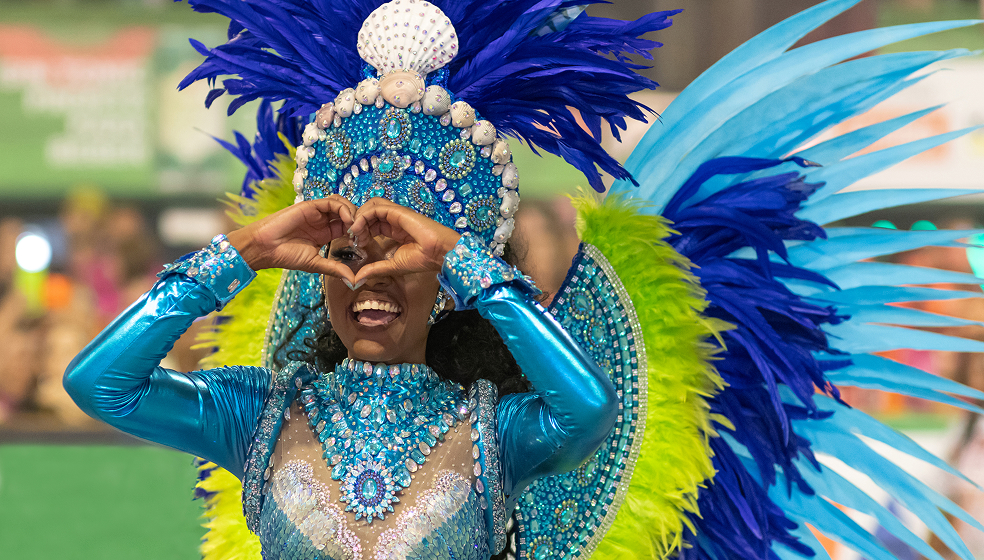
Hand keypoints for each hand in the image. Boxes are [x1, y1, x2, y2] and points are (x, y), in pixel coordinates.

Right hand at [227, 195, 356, 281]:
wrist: (265, 247)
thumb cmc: (286, 256)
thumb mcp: (315, 264)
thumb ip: (335, 269)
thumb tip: (354, 281)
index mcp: (326, 233)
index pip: (348, 227)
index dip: (358, 232)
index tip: (364, 243)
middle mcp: (323, 221)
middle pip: (348, 214)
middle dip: (359, 221)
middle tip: (364, 233)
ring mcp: (317, 212)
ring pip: (342, 205)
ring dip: (353, 213)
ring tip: (356, 227)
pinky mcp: (310, 205)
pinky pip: (331, 202)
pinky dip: (343, 208)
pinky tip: (348, 219)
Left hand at [349, 197, 460, 283]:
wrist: (438, 253)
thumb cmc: (422, 259)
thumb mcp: (392, 266)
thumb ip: (375, 269)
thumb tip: (357, 279)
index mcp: (394, 229)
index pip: (372, 222)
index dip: (361, 230)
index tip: (357, 244)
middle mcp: (394, 219)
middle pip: (369, 212)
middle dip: (358, 223)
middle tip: (354, 238)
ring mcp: (396, 214)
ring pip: (371, 206)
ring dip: (359, 217)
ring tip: (355, 232)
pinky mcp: (398, 211)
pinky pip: (376, 207)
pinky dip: (363, 215)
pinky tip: (359, 228)